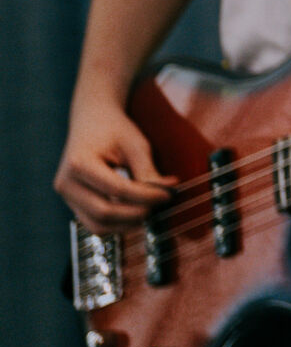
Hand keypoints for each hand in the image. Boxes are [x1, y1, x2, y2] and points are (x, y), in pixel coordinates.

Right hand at [54, 98, 174, 233]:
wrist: (91, 121)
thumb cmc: (113, 129)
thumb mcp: (134, 144)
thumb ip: (147, 171)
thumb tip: (165, 194)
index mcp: (79, 163)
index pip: (117, 189)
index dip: (146, 196)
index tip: (168, 194)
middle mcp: (66, 183)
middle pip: (104, 213)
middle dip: (137, 213)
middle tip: (160, 204)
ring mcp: (66, 196)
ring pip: (98, 225)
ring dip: (127, 224)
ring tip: (150, 210)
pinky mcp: (73, 203)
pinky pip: (95, 223)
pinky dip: (117, 224)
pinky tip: (136, 212)